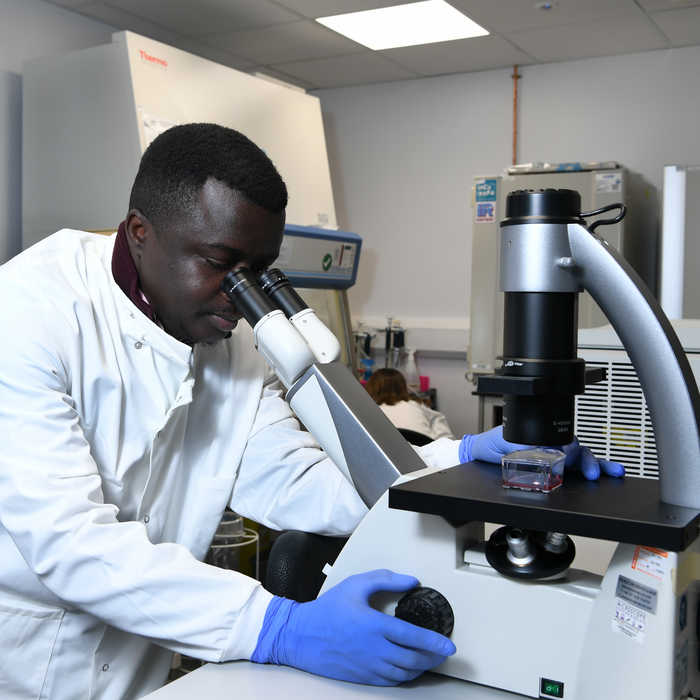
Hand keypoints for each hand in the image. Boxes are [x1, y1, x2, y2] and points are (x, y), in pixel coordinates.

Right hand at [252, 569, 455, 684]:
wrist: (301, 635)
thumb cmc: (328, 609)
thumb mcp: (356, 585)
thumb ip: (386, 580)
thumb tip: (411, 580)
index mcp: (375, 626)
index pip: (414, 638)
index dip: (435, 643)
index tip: (449, 646)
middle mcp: (375, 650)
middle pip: (414, 659)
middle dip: (432, 657)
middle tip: (442, 652)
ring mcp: (369, 666)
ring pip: (404, 673)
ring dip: (421, 668)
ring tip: (429, 660)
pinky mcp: (363, 677)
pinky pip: (391, 681)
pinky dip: (405, 677)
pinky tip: (408, 669)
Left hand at [459, 425, 623, 479]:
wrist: (481, 454)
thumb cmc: (492, 443)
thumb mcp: (504, 441)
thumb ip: (522, 445)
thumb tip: (541, 448)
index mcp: (543, 437)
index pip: (565, 441)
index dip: (573, 448)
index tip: (574, 454)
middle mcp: (552, 447)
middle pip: (579, 452)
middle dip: (591, 461)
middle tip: (593, 472)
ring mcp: (555, 461)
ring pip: (581, 463)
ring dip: (598, 466)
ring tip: (612, 472)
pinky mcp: (553, 474)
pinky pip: (572, 475)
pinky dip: (589, 476)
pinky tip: (604, 478)